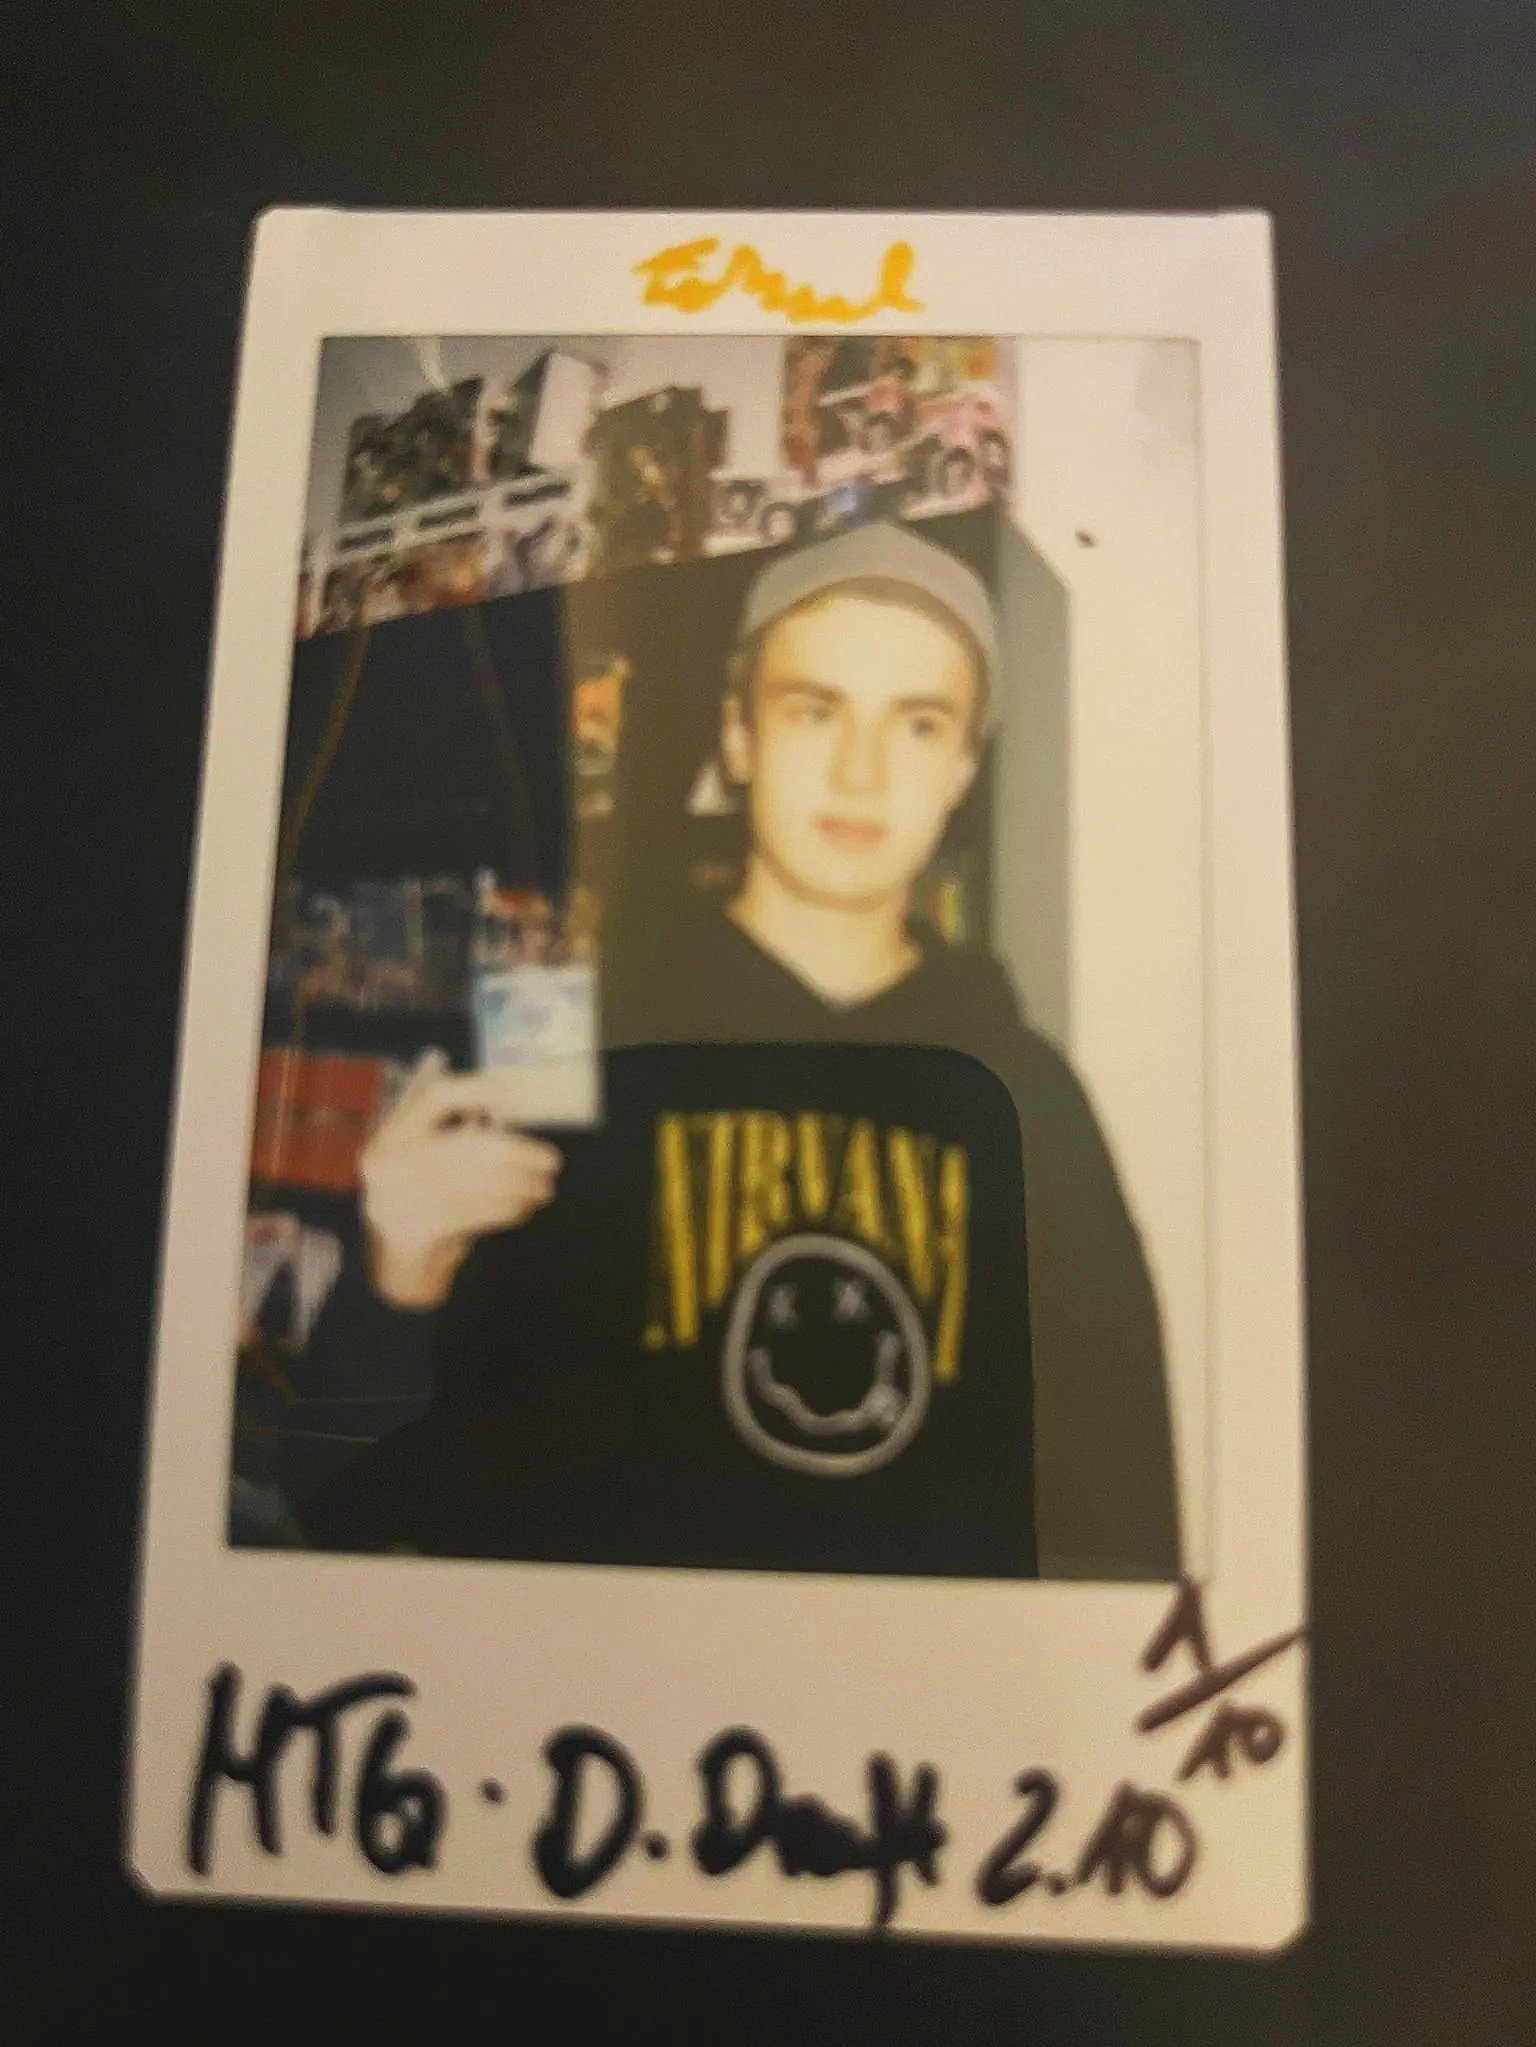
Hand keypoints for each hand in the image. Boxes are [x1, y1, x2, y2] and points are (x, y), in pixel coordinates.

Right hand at [360, 1049, 562, 1308]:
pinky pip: (472, 1213)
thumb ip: (457, 1136)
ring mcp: (394, 1197)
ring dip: (518, 1185)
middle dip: (516, 1153)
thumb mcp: (428, 1161)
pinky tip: (523, 1208)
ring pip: (474, 1182)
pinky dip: (504, 1209)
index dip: (474, 1091)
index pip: (433, 1098)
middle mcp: (387, 1160)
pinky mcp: (412, 1230)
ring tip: (543, 1187)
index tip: (510, 1098)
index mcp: (391, 1134)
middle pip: (464, 1145)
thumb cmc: (424, 1202)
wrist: (399, 1263)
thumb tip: (507, 1114)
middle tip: (550, 1161)